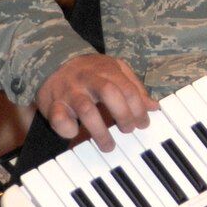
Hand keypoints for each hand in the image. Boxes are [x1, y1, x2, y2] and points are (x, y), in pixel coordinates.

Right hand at [36, 52, 157, 152]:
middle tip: (128, 130)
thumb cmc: (90, 71)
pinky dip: (68, 129)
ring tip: (109, 146)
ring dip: (100, 132)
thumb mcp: (115, 70)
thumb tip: (154, 107)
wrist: (52, 60)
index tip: (142, 124)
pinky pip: (59, 118)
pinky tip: (76, 134)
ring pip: (86, 110)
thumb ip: (134, 87)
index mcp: (106, 70)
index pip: (128, 89)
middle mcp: (88, 79)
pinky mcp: (53, 104)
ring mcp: (70, 91)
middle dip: (123, 115)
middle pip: (109, 93)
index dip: (138, 109)